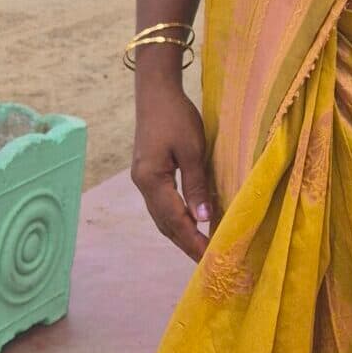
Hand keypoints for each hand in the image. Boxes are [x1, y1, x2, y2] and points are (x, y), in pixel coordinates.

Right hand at [131, 81, 213, 261]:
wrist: (156, 91)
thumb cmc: (176, 116)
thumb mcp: (192, 148)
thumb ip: (196, 184)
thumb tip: (203, 219)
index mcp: (151, 180)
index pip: (175, 220)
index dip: (192, 241)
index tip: (209, 259)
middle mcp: (142, 185)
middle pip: (165, 223)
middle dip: (186, 243)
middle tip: (207, 261)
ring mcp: (143, 179)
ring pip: (162, 216)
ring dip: (180, 232)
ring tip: (201, 247)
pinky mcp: (148, 172)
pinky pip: (162, 204)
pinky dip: (176, 217)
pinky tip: (191, 221)